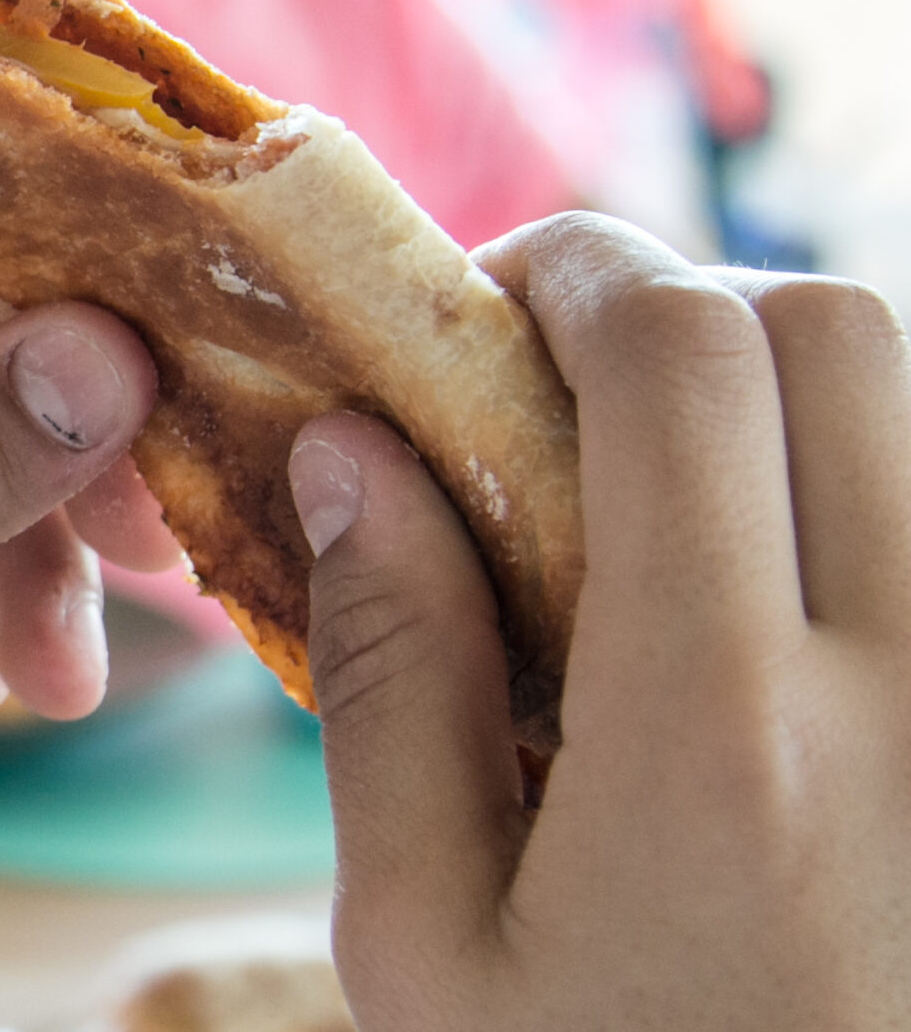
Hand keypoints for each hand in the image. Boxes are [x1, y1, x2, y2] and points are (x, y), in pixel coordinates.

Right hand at [290, 212, 910, 1028]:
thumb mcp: (427, 942)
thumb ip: (389, 673)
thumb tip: (352, 447)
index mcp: (724, 733)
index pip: (684, 351)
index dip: (574, 269)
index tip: (485, 310)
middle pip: (837, 327)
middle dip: (684, 309)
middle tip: (568, 395)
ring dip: (792, 400)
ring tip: (678, 505)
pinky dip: (864, 499)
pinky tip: (778, 597)